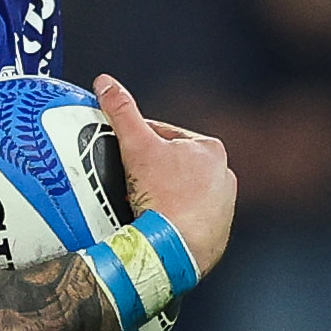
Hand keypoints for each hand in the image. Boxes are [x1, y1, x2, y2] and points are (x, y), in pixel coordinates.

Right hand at [91, 73, 235, 284]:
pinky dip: (171, 221)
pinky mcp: (217, 236)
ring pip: (181, 195)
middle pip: (173, 168)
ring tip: (139, 206)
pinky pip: (187, 222)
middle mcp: (224, 177)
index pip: (165, 137)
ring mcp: (223, 209)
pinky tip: (155, 225)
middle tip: (127, 183)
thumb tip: (106, 82)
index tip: (122, 154)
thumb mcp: (136, 146)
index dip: (138, 143)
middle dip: (150, 173)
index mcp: (211, 150)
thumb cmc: (162, 195)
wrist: (174, 248)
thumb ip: (122, 111)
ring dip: (161, 197)